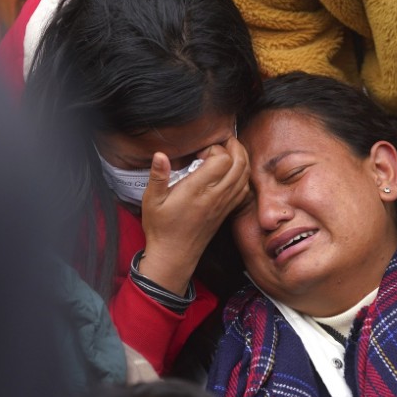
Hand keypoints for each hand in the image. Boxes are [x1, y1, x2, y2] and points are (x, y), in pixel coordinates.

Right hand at [137, 137, 249, 294]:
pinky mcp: (226, 211)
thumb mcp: (151, 201)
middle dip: (234, 146)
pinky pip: (244, 189)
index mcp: (197, 190)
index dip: (215, 148)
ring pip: (245, 175)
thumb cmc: (161, 228)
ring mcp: (224, 204)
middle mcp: (215, 195)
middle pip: (240, 163)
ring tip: (228, 150)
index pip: (222, 159)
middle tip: (221, 140)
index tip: (200, 151)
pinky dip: (243, 175)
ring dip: (241, 159)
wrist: (174, 256)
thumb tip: (160, 155)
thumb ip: (158, 176)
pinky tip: (232, 171)